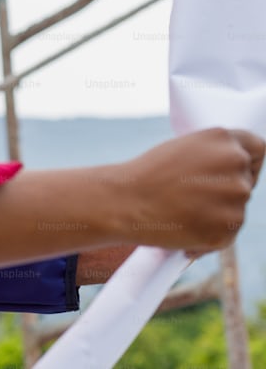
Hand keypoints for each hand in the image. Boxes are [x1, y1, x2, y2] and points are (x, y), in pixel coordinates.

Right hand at [111, 128, 262, 251]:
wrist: (123, 203)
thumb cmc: (146, 176)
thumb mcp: (181, 150)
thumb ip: (213, 156)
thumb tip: (232, 172)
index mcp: (223, 139)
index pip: (258, 148)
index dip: (248, 163)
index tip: (236, 174)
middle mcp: (235, 163)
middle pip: (246, 182)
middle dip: (225, 192)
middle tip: (193, 199)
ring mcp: (236, 197)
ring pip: (236, 210)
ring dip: (216, 215)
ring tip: (181, 214)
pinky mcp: (228, 227)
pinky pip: (226, 234)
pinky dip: (208, 237)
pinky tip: (182, 231)